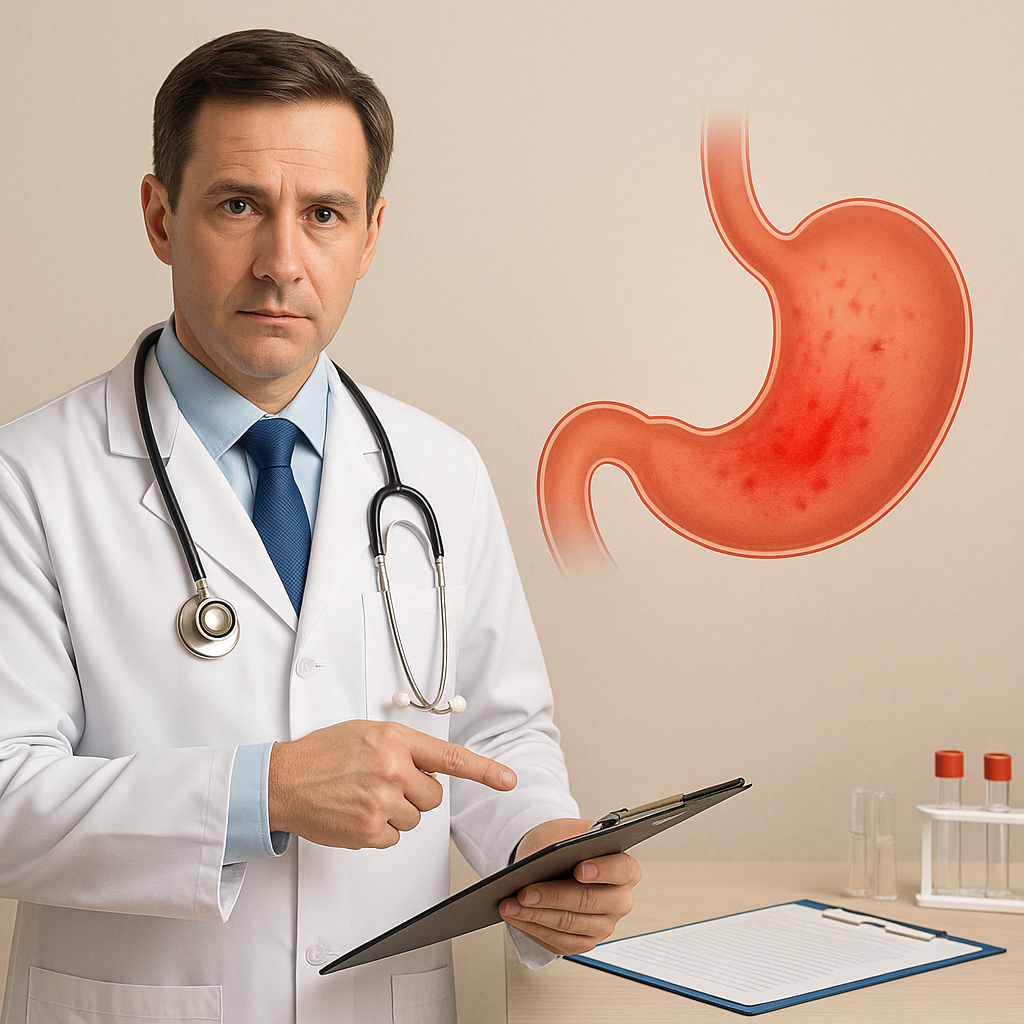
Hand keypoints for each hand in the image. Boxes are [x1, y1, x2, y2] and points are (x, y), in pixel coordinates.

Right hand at [268, 720, 516, 848]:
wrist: (283, 780)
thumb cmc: (322, 754)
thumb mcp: (365, 733)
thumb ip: (401, 746)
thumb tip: (427, 766)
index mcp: (395, 740)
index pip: (450, 758)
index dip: (485, 771)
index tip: (508, 780)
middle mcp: (392, 769)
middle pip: (433, 796)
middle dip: (416, 794)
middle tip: (385, 784)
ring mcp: (381, 802)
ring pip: (414, 819)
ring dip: (396, 812)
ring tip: (364, 796)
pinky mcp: (369, 830)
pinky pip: (394, 837)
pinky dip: (379, 830)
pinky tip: (357, 813)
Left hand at [499, 818, 641, 954]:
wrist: (553, 861)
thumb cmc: (563, 843)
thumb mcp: (564, 831)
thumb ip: (563, 842)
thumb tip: (548, 858)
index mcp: (625, 869)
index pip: (621, 870)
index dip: (602, 870)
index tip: (578, 869)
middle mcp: (619, 900)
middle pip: (589, 902)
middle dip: (553, 897)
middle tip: (525, 891)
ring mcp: (604, 925)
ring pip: (570, 925)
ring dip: (536, 916)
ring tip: (512, 904)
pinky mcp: (585, 942)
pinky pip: (559, 942)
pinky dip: (534, 929)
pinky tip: (517, 917)